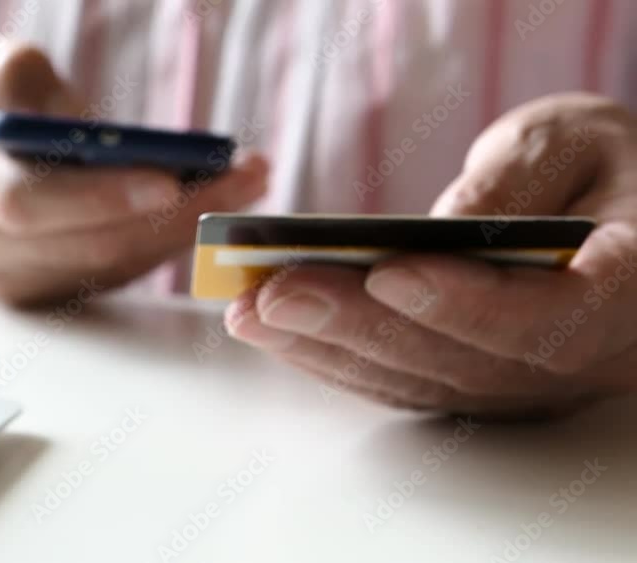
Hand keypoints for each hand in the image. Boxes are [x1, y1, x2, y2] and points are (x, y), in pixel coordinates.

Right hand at [0, 41, 267, 304]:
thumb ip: (12, 74)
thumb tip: (82, 123)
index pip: (25, 204)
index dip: (96, 198)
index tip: (169, 180)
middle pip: (88, 242)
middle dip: (175, 212)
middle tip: (246, 176)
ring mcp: (15, 278)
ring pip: (112, 265)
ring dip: (186, 229)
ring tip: (247, 184)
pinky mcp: (46, 293)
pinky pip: (115, 274)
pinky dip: (166, 242)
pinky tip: (210, 208)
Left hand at [227, 93, 636, 417]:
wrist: (614, 212)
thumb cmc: (596, 168)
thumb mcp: (573, 141)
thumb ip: (516, 183)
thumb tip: (440, 232)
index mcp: (631, 291)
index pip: (553, 320)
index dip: (467, 306)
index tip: (387, 273)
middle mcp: (580, 359)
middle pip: (462, 362)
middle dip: (357, 327)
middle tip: (273, 294)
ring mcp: (524, 384)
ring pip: (420, 382)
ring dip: (326, 349)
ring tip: (250, 309)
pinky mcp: (474, 385)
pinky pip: (400, 382)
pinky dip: (332, 357)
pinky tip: (273, 328)